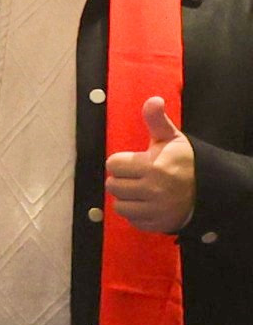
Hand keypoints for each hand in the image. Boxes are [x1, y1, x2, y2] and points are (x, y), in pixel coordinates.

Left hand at [107, 95, 198, 234]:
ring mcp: (156, 210)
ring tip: (140, 190)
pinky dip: (136, 214)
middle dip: (122, 179)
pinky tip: (147, 204)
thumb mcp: (172, 138)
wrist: (211, 188)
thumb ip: (156, 120)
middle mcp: (153, 190)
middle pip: (113, 185)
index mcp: (153, 166)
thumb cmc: (186, 161)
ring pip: (119, 206)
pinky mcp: (158, 225)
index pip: (113, 165)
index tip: (135, 162)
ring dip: (126, 198)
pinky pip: (132, 220)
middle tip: (137, 176)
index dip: (121, 162)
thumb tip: (153, 100)